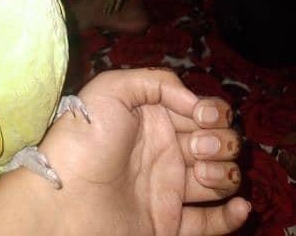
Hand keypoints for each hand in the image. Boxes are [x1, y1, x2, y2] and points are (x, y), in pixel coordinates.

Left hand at [40, 68, 249, 235]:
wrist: (64, 199)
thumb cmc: (85, 138)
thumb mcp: (110, 88)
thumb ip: (156, 81)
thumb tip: (195, 102)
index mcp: (154, 118)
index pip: (202, 110)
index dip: (212, 110)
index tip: (202, 116)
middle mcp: (165, 150)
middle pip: (216, 141)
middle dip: (219, 140)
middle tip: (196, 147)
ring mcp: (169, 188)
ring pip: (218, 177)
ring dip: (224, 172)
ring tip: (199, 174)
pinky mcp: (169, 223)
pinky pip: (210, 223)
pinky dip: (231, 215)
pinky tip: (239, 206)